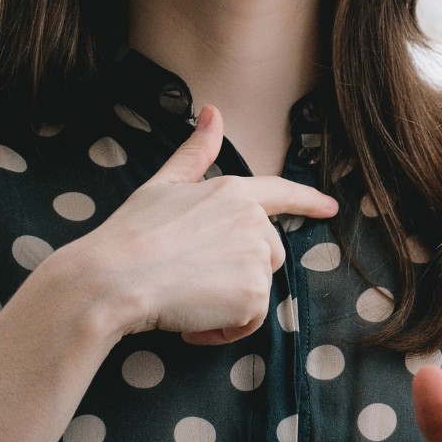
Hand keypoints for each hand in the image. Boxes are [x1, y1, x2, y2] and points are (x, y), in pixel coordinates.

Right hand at [70, 104, 338, 344]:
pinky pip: (250, 321)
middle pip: (268, 253)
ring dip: (228, 303)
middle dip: (237, 271)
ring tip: (187, 299)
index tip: (330, 208)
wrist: (111, 279)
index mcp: (232, 192)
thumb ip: (195, 153)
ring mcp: (256, 256)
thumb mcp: (162, 185)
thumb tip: (213, 112)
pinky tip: (193, 323)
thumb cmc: (130, 234)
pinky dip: (225, 330)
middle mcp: (253, 221)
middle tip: (191, 278)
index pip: (281, 192)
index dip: (308, 200)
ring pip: (258, 288)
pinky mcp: (254, 292)